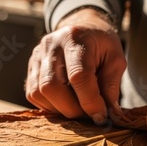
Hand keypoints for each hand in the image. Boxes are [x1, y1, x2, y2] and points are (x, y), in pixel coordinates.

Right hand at [25, 8, 125, 123]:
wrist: (82, 29)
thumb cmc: (101, 45)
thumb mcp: (116, 59)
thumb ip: (112, 85)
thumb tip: (109, 113)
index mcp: (75, 39)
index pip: (78, 76)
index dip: (90, 101)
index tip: (101, 116)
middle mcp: (51, 46)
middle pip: (52, 87)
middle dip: (72, 109)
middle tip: (89, 115)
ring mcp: (37, 56)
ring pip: (39, 93)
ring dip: (60, 109)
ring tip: (78, 109)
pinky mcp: (30, 68)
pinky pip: (33, 95)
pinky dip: (50, 106)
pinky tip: (65, 103)